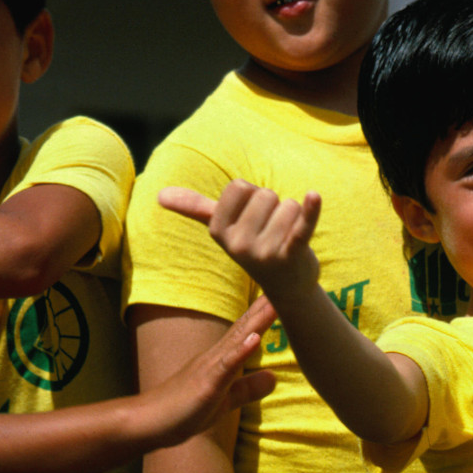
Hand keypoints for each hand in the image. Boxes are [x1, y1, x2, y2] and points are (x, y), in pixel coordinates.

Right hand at [138, 297, 278, 449]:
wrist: (149, 422)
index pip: (247, 331)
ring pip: (237, 340)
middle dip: (266, 306)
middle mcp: (215, 356)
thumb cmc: (182, 411)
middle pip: (245, 327)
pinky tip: (254, 339)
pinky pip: (225, 366)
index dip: (266, 313)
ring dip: (258, 321)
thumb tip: (274, 378)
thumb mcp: (224, 401)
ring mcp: (210, 368)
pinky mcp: (206, 385)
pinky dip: (240, 351)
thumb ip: (247, 389)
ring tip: (276, 302)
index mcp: (221, 359)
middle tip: (286, 278)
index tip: (285, 292)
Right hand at [160, 181, 322, 296]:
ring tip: (288, 239)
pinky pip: (303, 225)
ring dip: (295, 216)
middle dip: (274, 207)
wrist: (289, 285)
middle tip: (273, 232)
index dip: (252, 197)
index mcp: (219, 232)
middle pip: (265, 194)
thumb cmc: (254, 247)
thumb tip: (159, 195)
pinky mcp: (293, 255)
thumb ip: (193, 208)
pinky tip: (314, 197)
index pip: (239, 187)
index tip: (252, 218)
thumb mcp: (222, 228)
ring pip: (288, 204)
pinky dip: (311, 210)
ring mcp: (265, 252)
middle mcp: (238, 245)